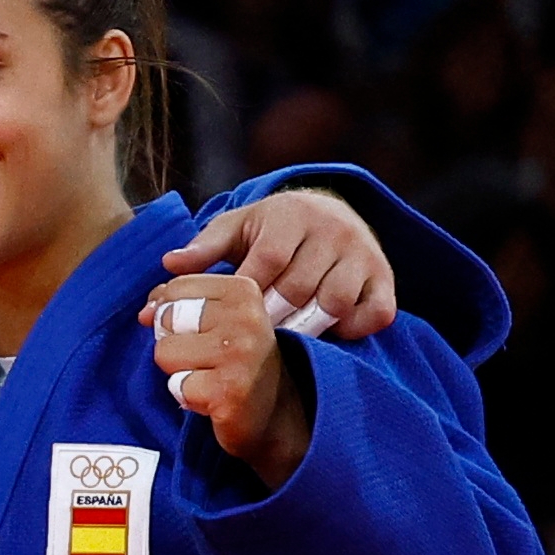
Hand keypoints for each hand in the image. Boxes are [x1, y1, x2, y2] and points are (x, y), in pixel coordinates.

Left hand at [142, 275, 314, 486]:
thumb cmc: (236, 360)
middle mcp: (247, 317)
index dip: (172, 312)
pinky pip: (177, 385)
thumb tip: (145, 312)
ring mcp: (240, 354)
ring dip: (179, 371)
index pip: (175, 288)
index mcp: (244, 290)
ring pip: (164, 352)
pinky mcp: (229, 390)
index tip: (200, 331)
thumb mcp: (215, 317)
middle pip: (166, 318)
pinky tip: (212, 397)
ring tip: (209, 376)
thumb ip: (176, 302)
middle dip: (174, 342)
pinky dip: (187, 396)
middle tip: (206, 358)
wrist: (274, 412)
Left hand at [163, 189, 392, 340]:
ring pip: (334, 303)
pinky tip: (325, 334)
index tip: (225, 319)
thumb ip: (204, 248)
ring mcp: (364, 255)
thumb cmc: (271, 229)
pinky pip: (375, 313)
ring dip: (305, 328)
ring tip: (280, 340)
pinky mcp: (384, 278)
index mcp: (292, 215)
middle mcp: (334, 230)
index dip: (245, 294)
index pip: (267, 261)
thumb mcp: (236, 229)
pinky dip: (351, 330)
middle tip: (247, 339)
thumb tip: (169, 265)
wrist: (330, 214)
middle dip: (270, 317)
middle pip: (298, 287)